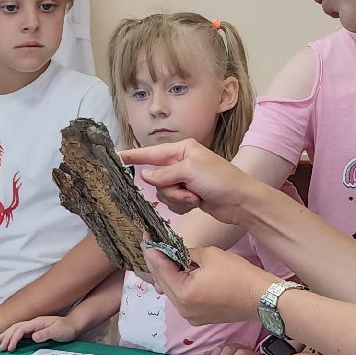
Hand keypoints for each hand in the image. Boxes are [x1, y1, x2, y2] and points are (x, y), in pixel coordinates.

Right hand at [0, 314, 77, 351]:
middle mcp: (34, 322)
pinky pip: (20, 332)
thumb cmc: (67, 329)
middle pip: (15, 327)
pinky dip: (13, 336)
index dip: (14, 338)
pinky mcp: (35, 330)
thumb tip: (33, 337)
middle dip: (6, 336)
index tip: (10, 348)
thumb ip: (46, 333)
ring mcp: (34, 326)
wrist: (74, 325)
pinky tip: (9, 341)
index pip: (21, 329)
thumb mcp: (58, 331)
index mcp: (37, 322)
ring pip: (16, 329)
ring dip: (7, 335)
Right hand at [121, 139, 270, 223]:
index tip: (114, 157)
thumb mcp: (190, 171)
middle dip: (170, 188)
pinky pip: (173, 202)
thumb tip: (144, 175)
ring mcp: (184, 180)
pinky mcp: (188, 195)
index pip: (151, 153)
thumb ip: (164, 173)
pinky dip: (183, 205)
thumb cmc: (220, 179)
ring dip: (178, 198)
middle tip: (187, 189)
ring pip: (163, 193)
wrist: (240, 201)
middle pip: (156, 178)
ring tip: (196, 198)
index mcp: (182, 149)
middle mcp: (180, 163)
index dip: (133, 156)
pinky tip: (197, 203)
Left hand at [143, 244, 276, 327]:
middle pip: (162, 281)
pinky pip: (182, 299)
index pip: (160, 268)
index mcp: (183, 293)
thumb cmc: (238, 274)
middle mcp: (182, 309)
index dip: (152, 250)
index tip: (146, 237)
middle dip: (156, 262)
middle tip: (150, 244)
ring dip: (166, 273)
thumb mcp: (209, 255)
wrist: (262, 298)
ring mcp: (190, 316)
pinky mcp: (199, 317)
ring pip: (171, 291)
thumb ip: (185, 253)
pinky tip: (178, 271)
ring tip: (162, 255)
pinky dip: (178, 284)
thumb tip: (173, 252)